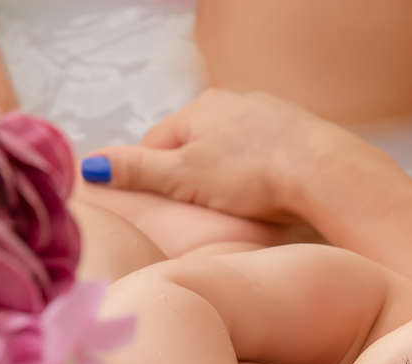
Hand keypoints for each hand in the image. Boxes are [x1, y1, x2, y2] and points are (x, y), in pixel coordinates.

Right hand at [82, 90, 364, 222]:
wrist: (321, 171)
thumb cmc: (251, 175)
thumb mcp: (182, 177)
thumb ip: (137, 171)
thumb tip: (89, 165)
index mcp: (197, 109)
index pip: (156, 143)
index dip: (153, 178)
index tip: (160, 208)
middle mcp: (230, 102)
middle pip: (194, 145)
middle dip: (191, 176)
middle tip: (199, 212)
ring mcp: (265, 114)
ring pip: (230, 150)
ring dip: (226, 176)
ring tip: (235, 207)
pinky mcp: (295, 132)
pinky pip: (262, 155)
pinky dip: (258, 174)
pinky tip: (266, 195)